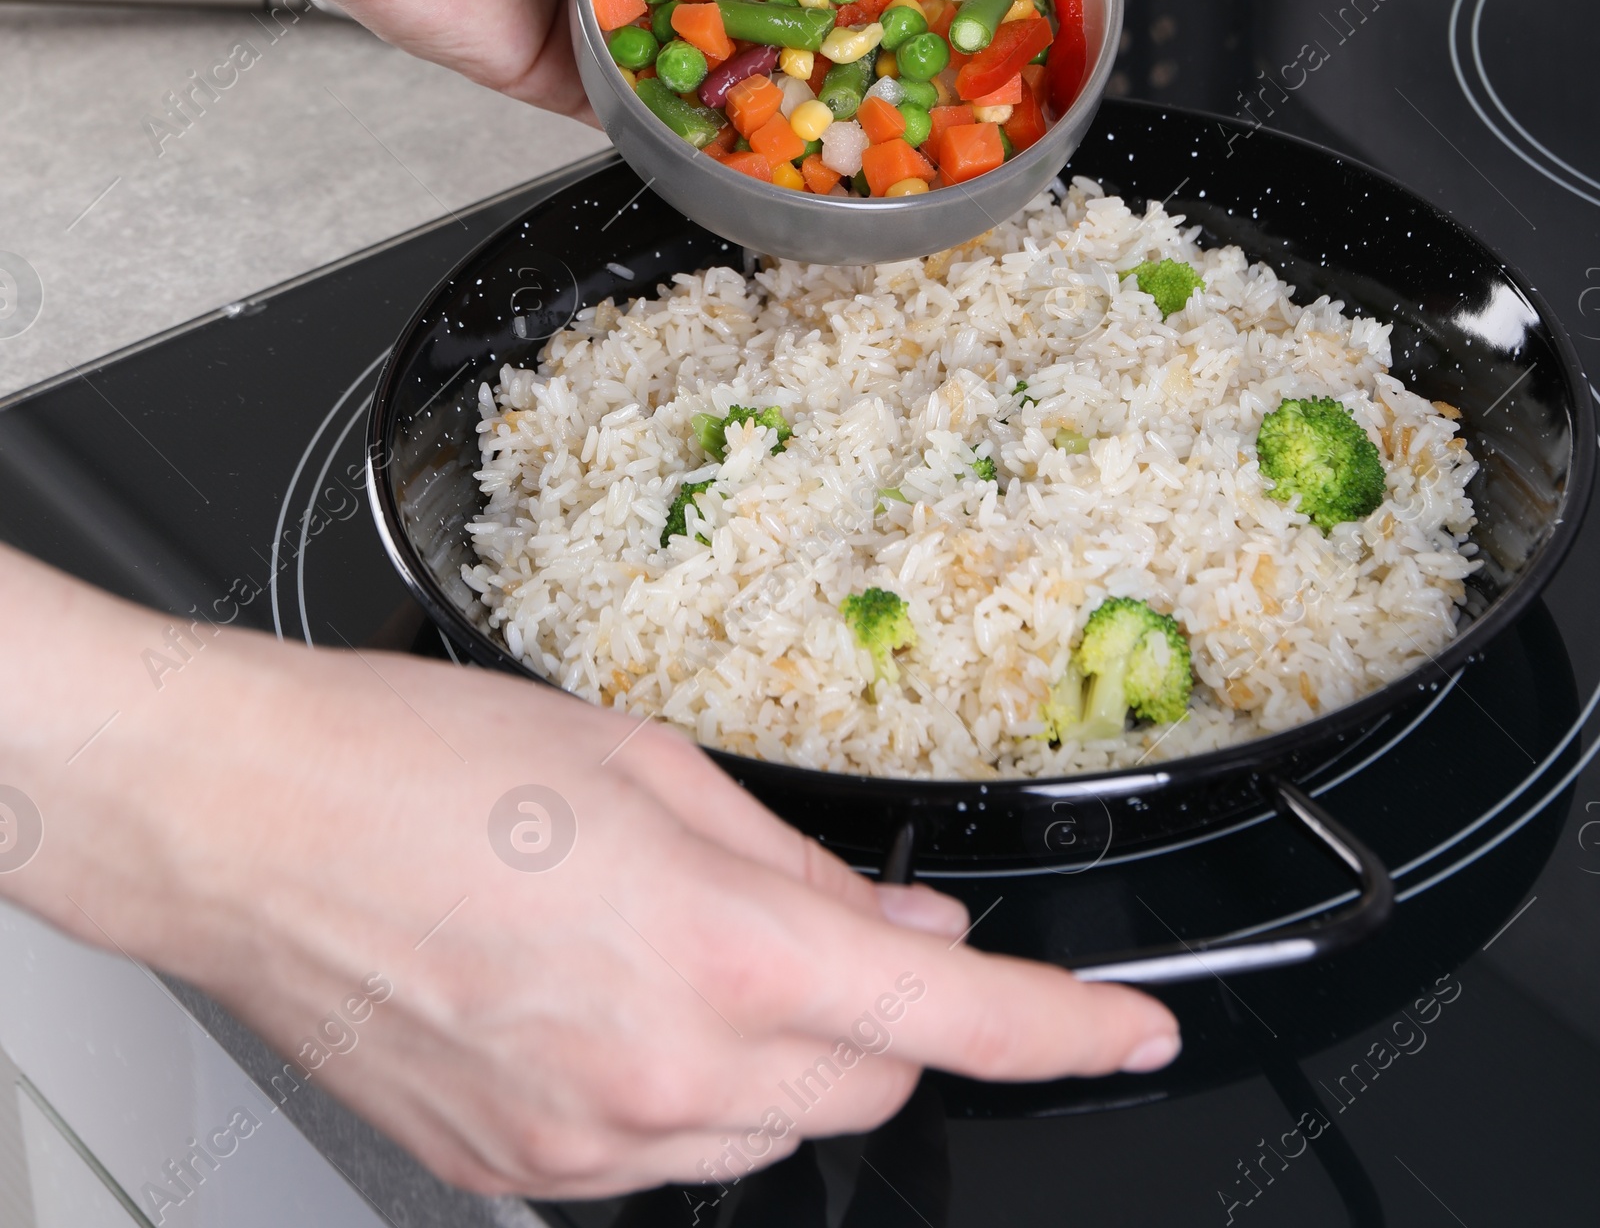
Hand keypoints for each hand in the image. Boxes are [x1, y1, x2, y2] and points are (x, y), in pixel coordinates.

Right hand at [11, 556, 1178, 1199]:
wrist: (246, 824)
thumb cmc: (418, 763)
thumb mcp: (646, 763)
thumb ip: (793, 863)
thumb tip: (890, 919)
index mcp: (712, 952)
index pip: (946, 1018)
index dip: (1066, 1031)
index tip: (1131, 1034)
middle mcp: (658, 1078)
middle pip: (865, 1084)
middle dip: (886, 1011)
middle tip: (826, 918)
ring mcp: (581, 1146)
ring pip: (765, 1131)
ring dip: (777, 1051)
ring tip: (678, 936)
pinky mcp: (513, 1175)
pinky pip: (655, 1156)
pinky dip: (677, 1087)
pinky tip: (606, 991)